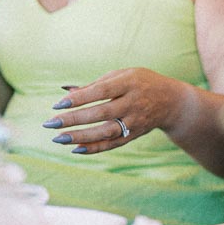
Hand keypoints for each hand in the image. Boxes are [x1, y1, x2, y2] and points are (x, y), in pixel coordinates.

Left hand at [42, 68, 184, 154]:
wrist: (172, 102)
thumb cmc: (140, 83)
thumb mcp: (122, 76)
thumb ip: (95, 84)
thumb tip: (65, 91)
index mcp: (129, 83)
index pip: (101, 91)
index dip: (79, 98)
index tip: (58, 104)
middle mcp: (133, 103)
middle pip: (101, 113)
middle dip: (73, 119)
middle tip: (50, 123)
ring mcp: (135, 121)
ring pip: (106, 132)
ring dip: (80, 136)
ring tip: (59, 138)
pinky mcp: (135, 135)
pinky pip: (113, 143)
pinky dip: (94, 148)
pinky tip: (75, 148)